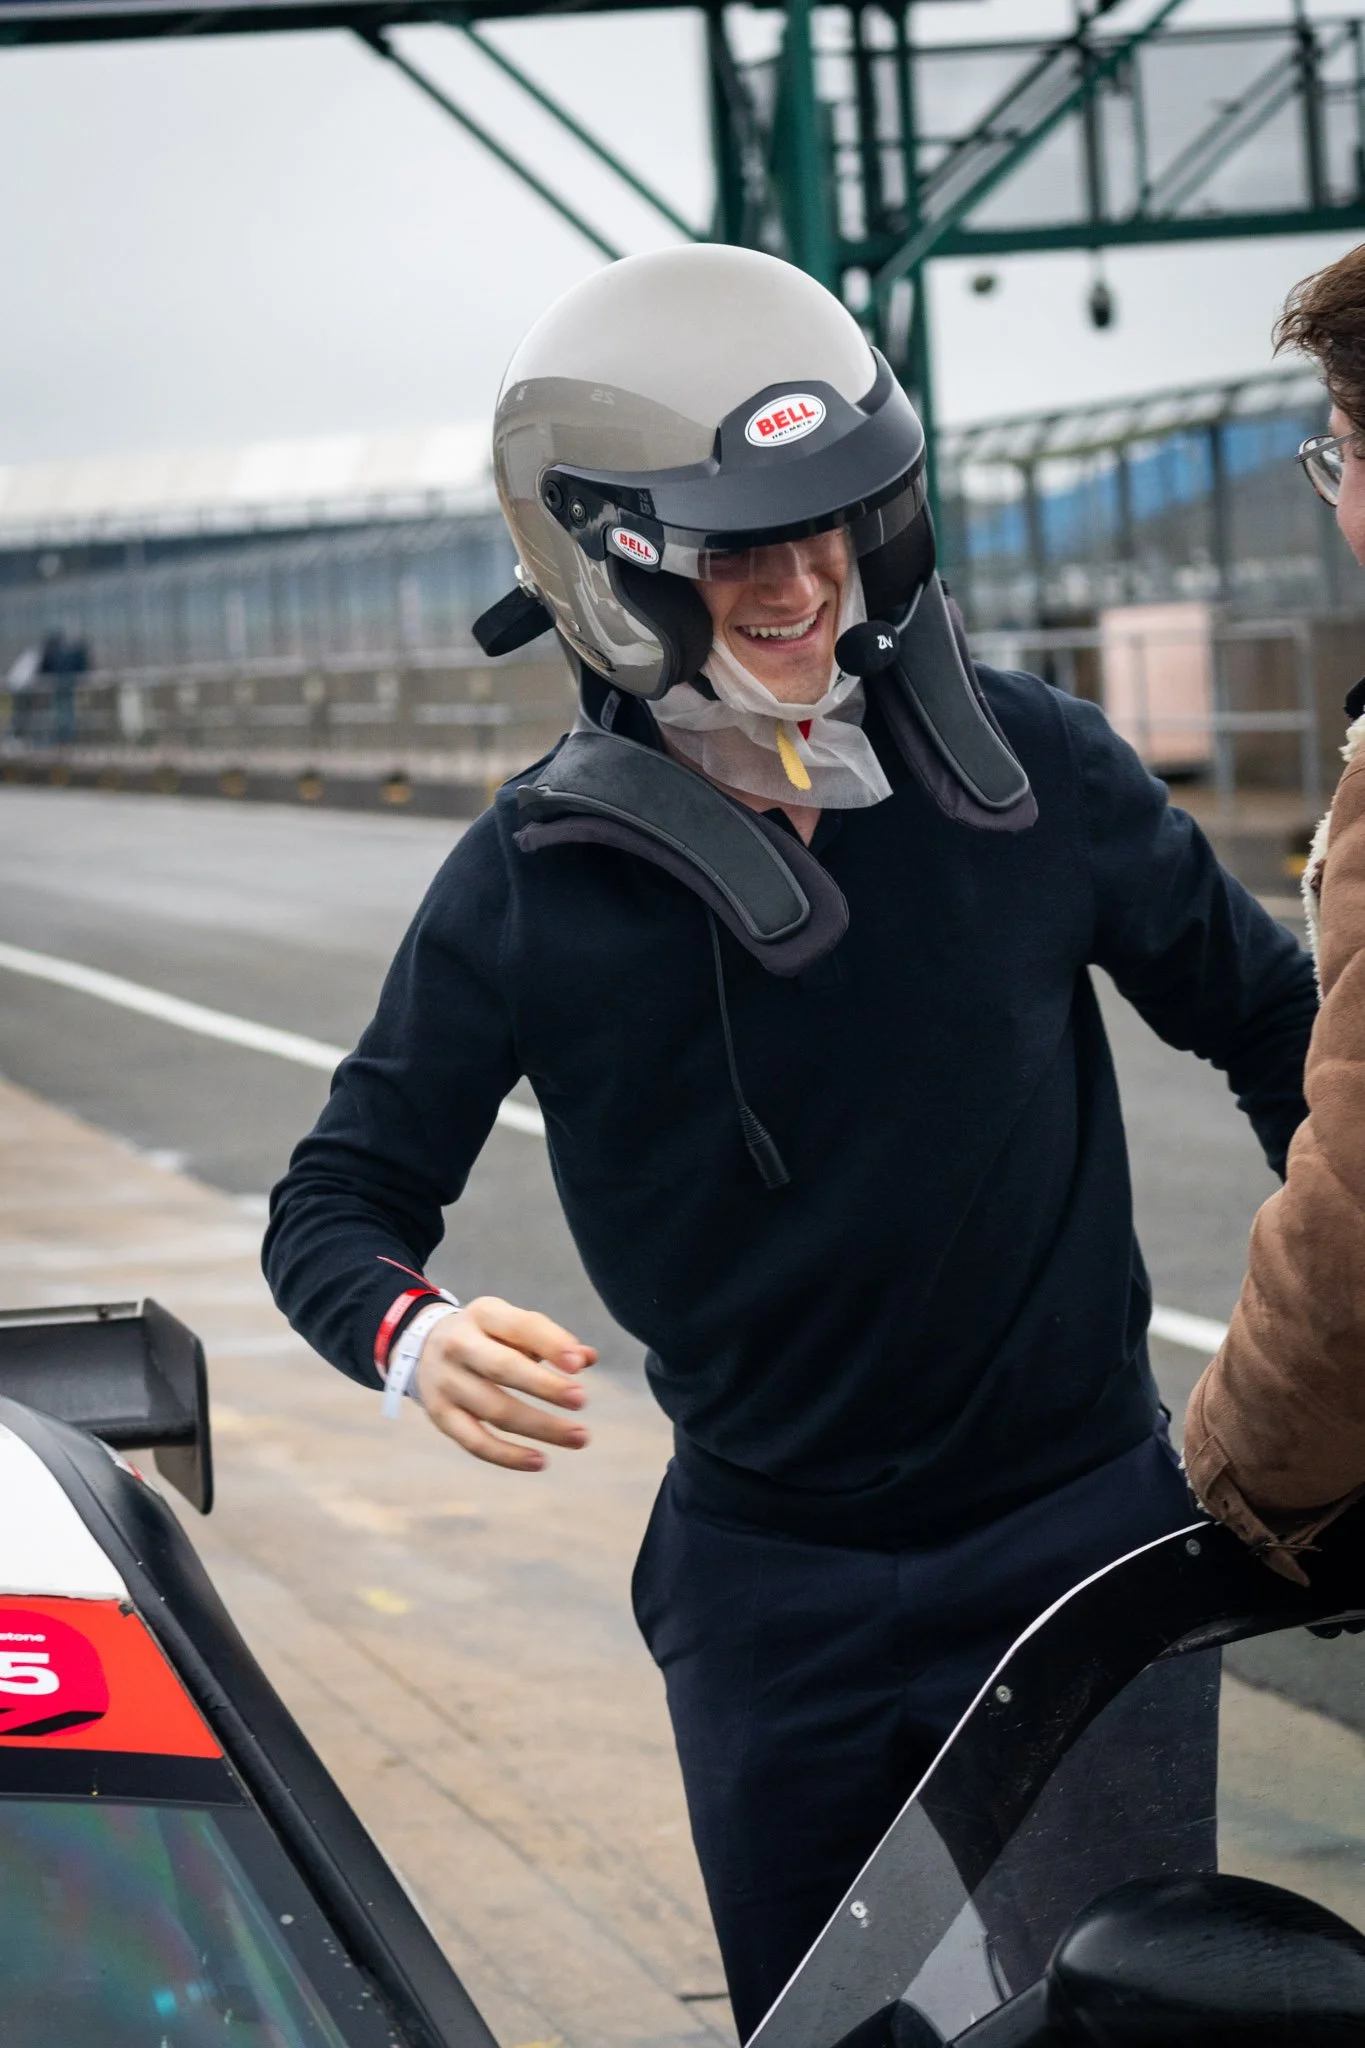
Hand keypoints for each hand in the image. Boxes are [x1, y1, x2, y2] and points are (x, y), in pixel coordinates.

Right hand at [414, 1296, 595, 1470]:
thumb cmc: (486, 1336)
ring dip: (541, 1426)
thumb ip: (549, 1340)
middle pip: (503, 1367)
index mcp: (483, 1314)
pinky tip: (541, 1461)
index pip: (519, 1326)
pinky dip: (508, 1456)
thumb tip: (587, 1358)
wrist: (421, 1346)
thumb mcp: (511, 1324)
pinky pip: (475, 1442)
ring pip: (495, 1410)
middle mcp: (459, 1345)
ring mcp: (447, 1383)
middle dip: (545, 1386)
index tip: (579, 1364)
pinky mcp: (441, 1416)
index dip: (550, 1344)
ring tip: (580, 1437)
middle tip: (582, 1399)